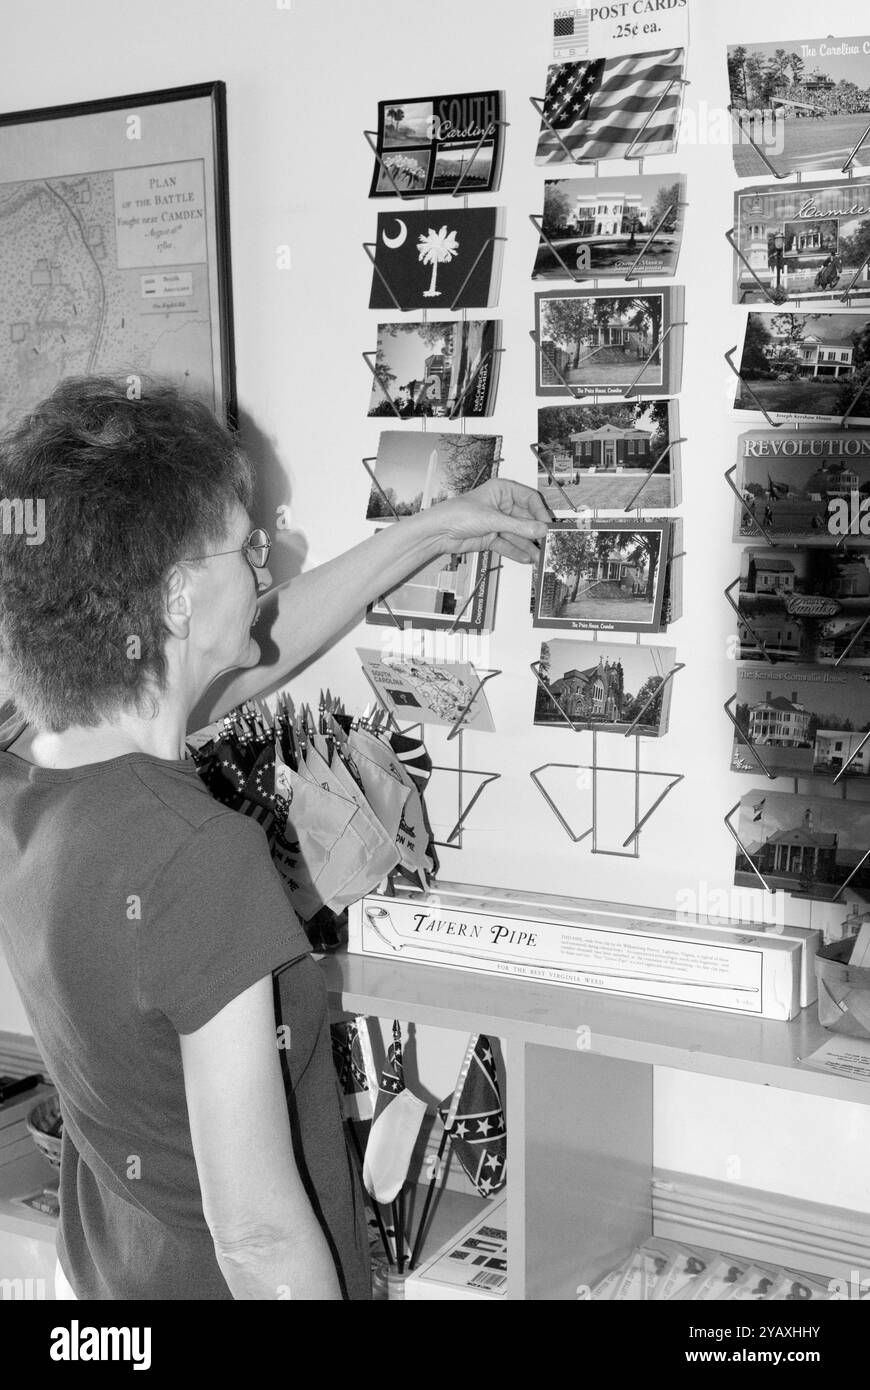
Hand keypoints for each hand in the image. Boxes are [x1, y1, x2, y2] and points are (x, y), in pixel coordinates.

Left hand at [421, 479, 551, 564]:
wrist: (437, 532)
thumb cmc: (458, 514)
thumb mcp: (492, 519)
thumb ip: (518, 527)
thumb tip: (541, 530)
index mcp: (502, 490)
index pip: (529, 499)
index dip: (540, 512)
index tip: (549, 526)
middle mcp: (502, 505)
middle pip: (526, 519)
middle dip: (536, 533)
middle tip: (549, 544)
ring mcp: (497, 522)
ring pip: (518, 535)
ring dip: (528, 546)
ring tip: (541, 557)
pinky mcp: (492, 538)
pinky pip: (508, 545)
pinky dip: (516, 552)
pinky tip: (527, 558)